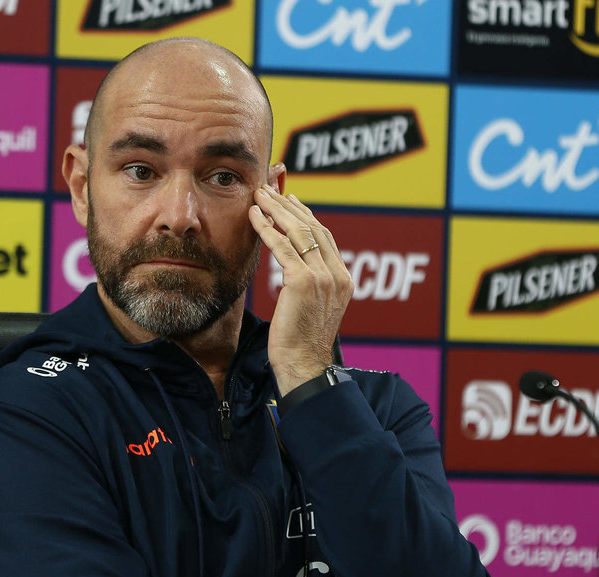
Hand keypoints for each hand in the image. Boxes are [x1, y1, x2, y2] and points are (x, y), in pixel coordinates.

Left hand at [249, 185, 352, 396]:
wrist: (304, 365)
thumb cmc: (301, 342)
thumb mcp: (312, 309)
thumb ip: (312, 285)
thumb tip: (297, 269)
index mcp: (344, 280)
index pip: (325, 237)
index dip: (306, 215)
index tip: (290, 200)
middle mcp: (337, 275)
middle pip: (313, 228)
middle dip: (288, 206)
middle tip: (268, 190)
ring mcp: (322, 277)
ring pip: (298, 232)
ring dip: (276, 210)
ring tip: (258, 196)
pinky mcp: (303, 282)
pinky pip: (282, 248)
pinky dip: (267, 229)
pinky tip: (254, 217)